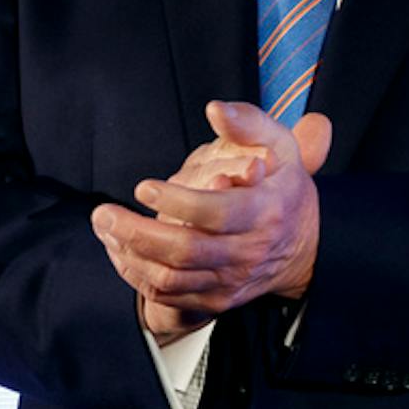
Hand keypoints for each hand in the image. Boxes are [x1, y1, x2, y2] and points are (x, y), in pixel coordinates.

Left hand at [90, 102, 330, 341]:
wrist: (305, 246)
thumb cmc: (281, 184)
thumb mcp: (279, 145)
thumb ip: (248, 123)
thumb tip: (215, 109)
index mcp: (265, 211)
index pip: (218, 213)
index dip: (178, 202)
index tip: (143, 186)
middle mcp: (248, 252)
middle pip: (186, 251)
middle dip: (137, 233)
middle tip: (103, 213)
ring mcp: (231, 280)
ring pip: (171, 279)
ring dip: (130, 255)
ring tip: (105, 227)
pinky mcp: (216, 299)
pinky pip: (169, 296)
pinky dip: (137, 276)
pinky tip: (119, 249)